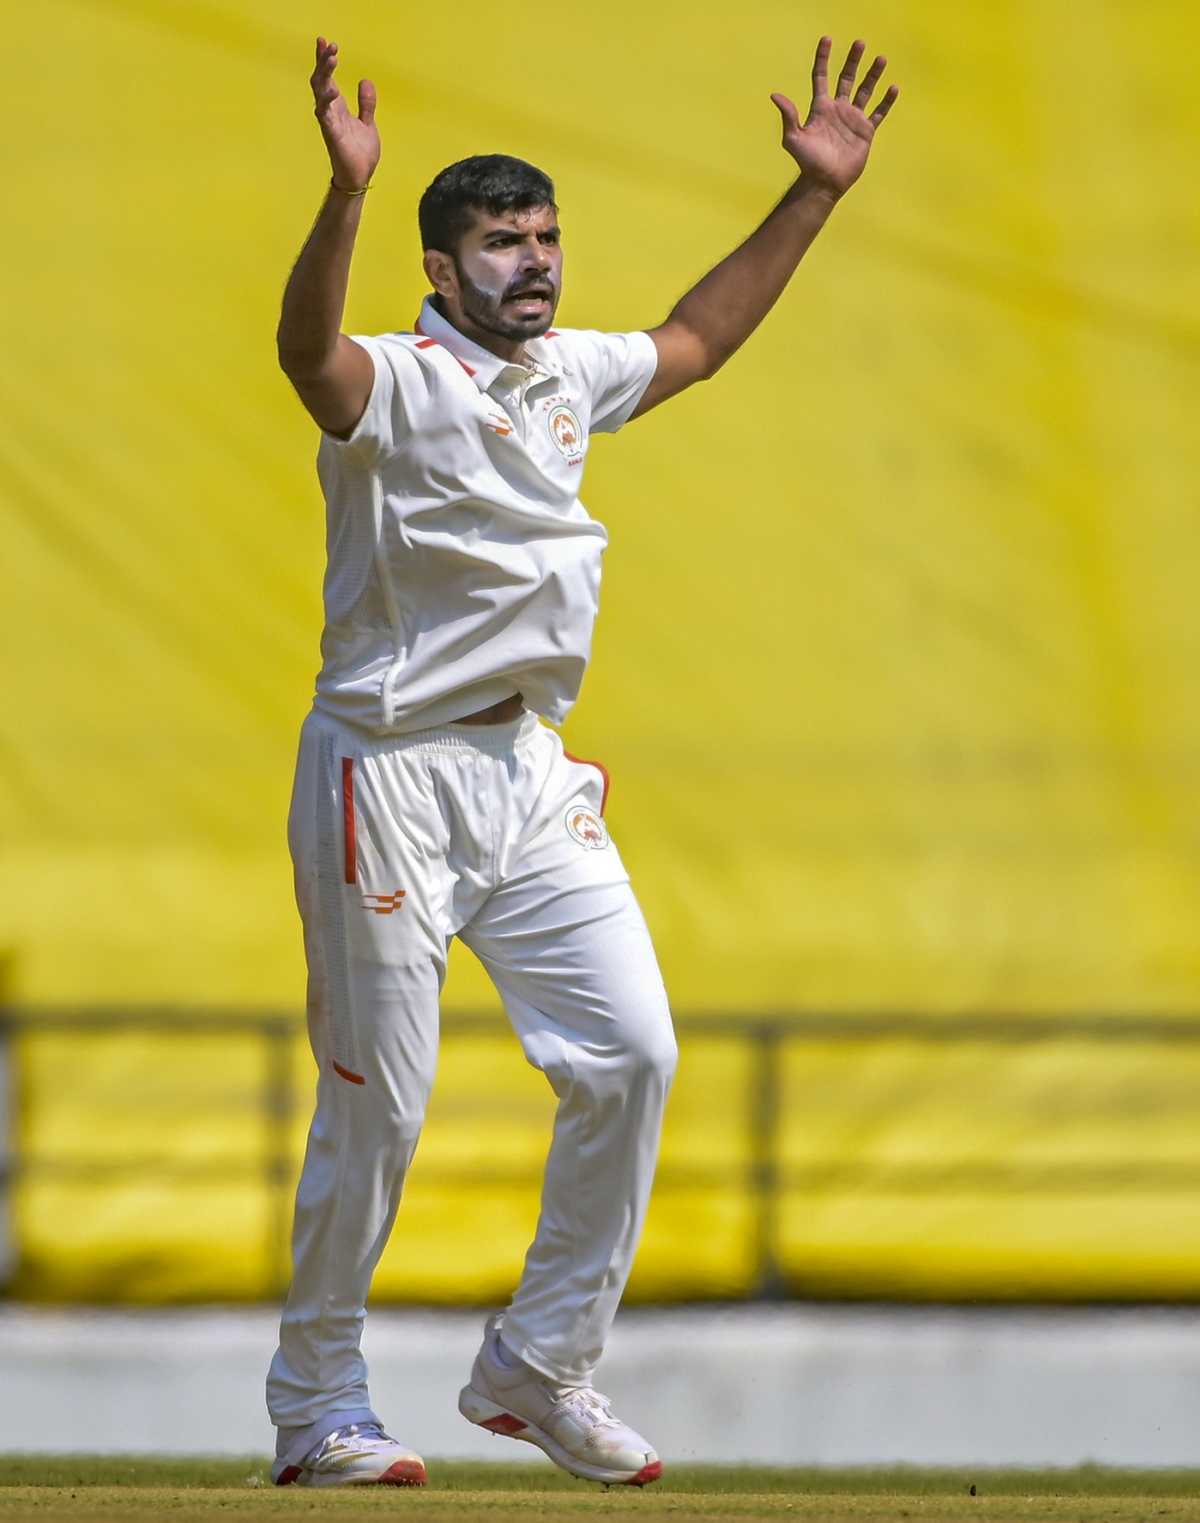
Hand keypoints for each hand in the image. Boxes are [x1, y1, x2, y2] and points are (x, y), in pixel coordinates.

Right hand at [310, 36, 378, 192]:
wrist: (360, 178)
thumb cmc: (360, 153)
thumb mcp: (368, 123)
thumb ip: (366, 103)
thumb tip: (366, 80)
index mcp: (338, 107)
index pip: (328, 78)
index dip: (325, 60)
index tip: (325, 41)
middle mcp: (330, 112)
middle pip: (321, 80)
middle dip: (323, 61)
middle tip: (328, 44)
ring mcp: (329, 122)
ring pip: (320, 93)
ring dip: (325, 75)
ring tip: (331, 59)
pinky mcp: (332, 135)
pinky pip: (325, 116)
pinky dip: (326, 102)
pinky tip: (332, 90)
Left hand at [770, 37, 897, 198]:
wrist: (824, 182)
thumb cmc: (807, 162)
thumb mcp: (793, 139)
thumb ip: (789, 116)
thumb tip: (775, 95)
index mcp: (820, 108)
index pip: (821, 77)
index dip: (823, 58)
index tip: (827, 39)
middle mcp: (838, 110)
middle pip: (846, 78)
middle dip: (853, 60)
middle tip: (859, 43)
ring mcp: (853, 119)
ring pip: (865, 91)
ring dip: (873, 75)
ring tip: (881, 58)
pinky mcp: (866, 132)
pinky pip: (878, 113)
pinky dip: (886, 101)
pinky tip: (893, 88)